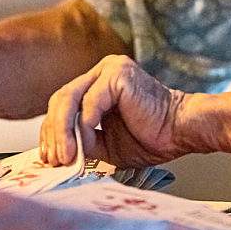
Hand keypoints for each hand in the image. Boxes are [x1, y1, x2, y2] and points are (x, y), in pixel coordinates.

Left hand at [39, 55, 195, 168]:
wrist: (181, 132)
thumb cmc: (153, 137)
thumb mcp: (106, 144)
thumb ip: (83, 142)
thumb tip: (57, 154)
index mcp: (98, 83)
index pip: (62, 104)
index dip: (51, 131)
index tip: (48, 157)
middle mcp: (101, 71)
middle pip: (61, 99)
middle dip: (52, 133)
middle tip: (53, 160)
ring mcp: (109, 69)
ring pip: (69, 99)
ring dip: (62, 132)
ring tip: (64, 157)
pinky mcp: (117, 74)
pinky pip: (89, 103)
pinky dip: (82, 128)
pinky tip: (84, 146)